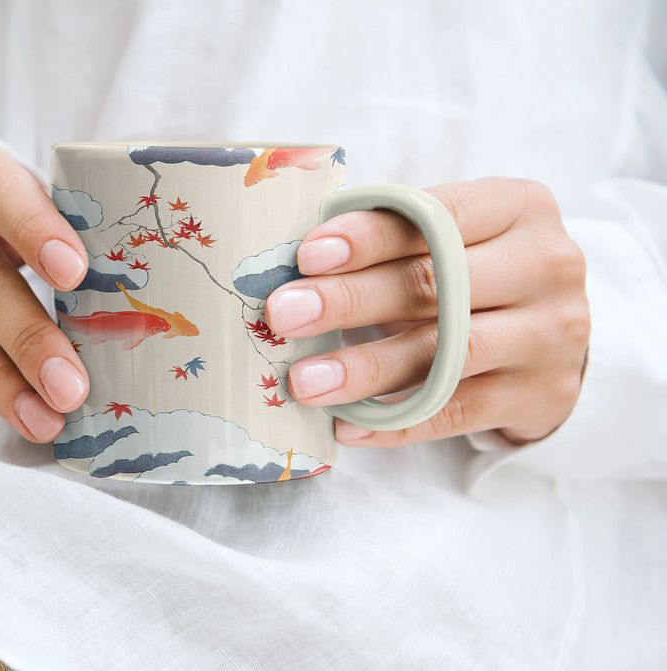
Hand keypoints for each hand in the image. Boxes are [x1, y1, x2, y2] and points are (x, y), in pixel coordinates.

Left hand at [265, 178, 589, 446]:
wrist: (555, 332)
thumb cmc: (478, 269)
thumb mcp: (454, 235)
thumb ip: (395, 237)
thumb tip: (298, 265)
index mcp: (517, 207)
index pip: (438, 216)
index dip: (370, 237)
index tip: (308, 255)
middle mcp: (544, 265)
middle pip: (438, 283)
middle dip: (351, 300)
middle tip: (285, 315)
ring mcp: (550, 334)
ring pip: (447, 354)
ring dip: (367, 368)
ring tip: (305, 381)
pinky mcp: (540, 394)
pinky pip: (457, 413)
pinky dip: (398, 423)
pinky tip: (348, 425)